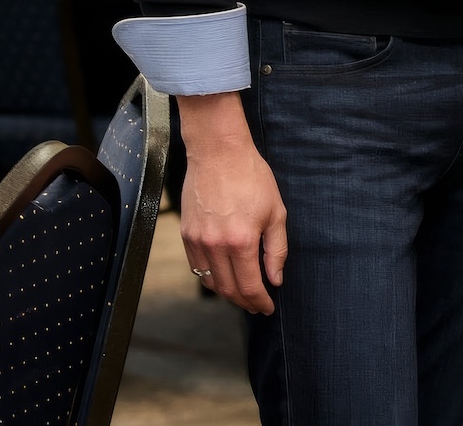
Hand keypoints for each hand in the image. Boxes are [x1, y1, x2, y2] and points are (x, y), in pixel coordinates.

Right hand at [175, 93, 287, 313]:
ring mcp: (197, 240)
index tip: (267, 308)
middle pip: (228, 288)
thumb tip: (275, 279)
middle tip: (257, 306)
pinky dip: (210, 277)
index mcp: (241, 241)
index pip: (249, 285)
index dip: (259, 301)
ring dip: (226, 292)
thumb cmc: (252, 178)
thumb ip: (276, 249)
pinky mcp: (186, 233)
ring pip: (210, 280)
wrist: (218, 153)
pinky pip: (196, 266)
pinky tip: (222, 276)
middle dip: (244, 301)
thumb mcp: (276, 212)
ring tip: (242, 294)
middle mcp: (215, 246)